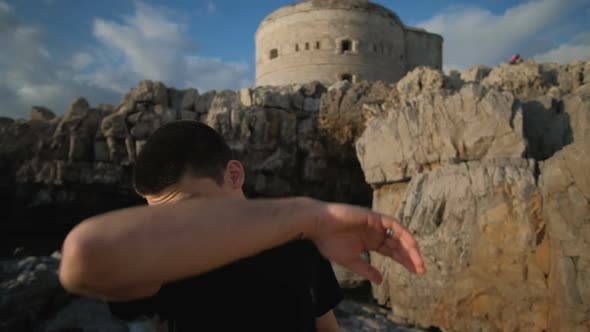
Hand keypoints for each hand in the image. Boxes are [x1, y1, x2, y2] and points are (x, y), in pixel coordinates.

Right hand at [307, 201, 425, 283]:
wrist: (318, 226)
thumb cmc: (329, 242)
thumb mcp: (351, 261)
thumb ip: (367, 269)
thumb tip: (380, 281)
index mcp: (370, 242)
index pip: (392, 251)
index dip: (405, 261)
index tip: (417, 272)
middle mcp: (375, 232)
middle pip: (399, 245)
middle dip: (411, 257)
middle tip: (422, 270)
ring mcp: (375, 224)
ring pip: (399, 235)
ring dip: (410, 248)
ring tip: (418, 262)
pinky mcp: (374, 216)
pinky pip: (393, 224)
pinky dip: (403, 234)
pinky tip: (410, 246)